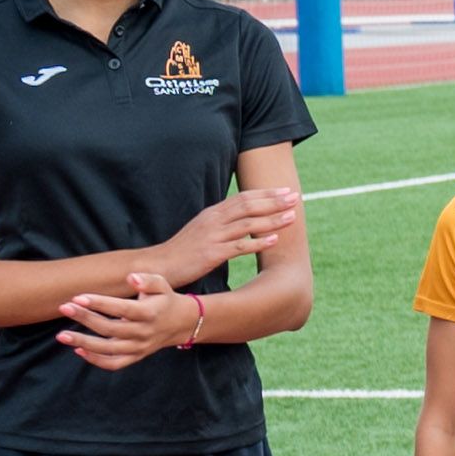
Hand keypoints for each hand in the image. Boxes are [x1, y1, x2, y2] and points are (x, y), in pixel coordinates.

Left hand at [57, 270, 195, 367]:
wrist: (182, 323)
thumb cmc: (165, 300)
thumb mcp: (162, 285)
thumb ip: (148, 279)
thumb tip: (131, 277)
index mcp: (150, 313)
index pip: (122, 309)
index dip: (100, 304)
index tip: (78, 297)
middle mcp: (144, 332)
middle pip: (109, 328)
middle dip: (84, 318)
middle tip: (64, 307)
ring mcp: (139, 347)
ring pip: (108, 349)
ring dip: (83, 342)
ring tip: (61, 335)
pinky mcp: (136, 356)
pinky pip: (114, 364)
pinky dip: (96, 360)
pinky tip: (78, 350)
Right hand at [152, 187, 299, 283]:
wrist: (159, 265)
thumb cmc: (183, 250)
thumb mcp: (203, 230)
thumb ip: (222, 222)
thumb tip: (243, 218)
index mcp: (213, 213)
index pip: (243, 198)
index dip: (266, 193)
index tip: (285, 190)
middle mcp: (214, 220)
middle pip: (248, 206)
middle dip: (274, 201)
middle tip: (295, 197)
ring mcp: (213, 236)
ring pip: (248, 224)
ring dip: (272, 219)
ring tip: (293, 216)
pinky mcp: (211, 254)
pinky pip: (239, 247)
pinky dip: (259, 242)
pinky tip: (275, 240)